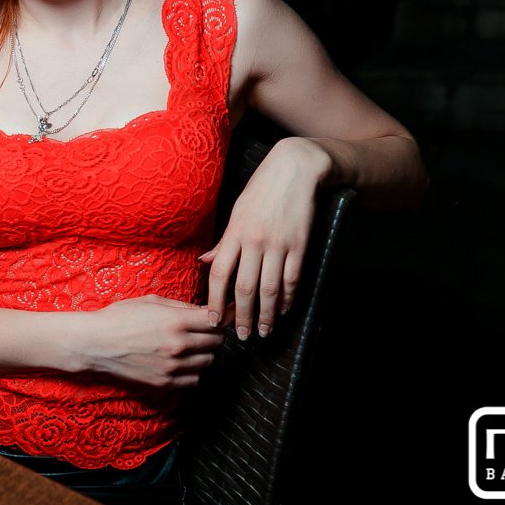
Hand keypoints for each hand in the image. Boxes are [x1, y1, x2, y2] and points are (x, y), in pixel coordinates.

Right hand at [78, 294, 223, 388]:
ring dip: (203, 353)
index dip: (222, 316)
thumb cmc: (120, 317)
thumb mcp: (151, 301)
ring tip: (189, 346)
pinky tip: (181, 362)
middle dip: (212, 333)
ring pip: (208, 361)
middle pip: (216, 342)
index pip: (216, 320)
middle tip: (202, 329)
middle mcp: (178, 345)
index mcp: (176, 321)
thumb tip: (204, 310)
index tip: (223, 315)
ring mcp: (173, 367)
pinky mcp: (165, 383)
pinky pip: (194, 379)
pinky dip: (193, 371)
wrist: (96, 344)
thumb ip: (181, 306)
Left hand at [202, 137, 329, 339]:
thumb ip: (224, 242)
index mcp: (234, 233)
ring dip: (265, 314)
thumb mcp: (236, 212)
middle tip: (239, 335)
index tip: (212, 319)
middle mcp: (254, 241)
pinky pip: (292, 278)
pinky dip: (288, 298)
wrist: (294, 169)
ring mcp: (278, 244)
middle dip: (239, 315)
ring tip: (262, 331)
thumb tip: (205, 263)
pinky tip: (283, 310)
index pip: (219, 274)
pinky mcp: (300, 245)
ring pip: (269, 288)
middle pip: (243, 287)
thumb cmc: (261, 190)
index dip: (214, 300)